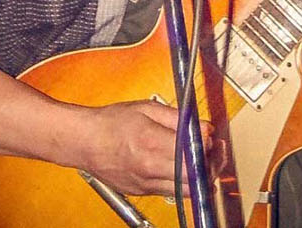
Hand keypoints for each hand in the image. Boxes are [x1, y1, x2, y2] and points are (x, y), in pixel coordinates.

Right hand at [78, 98, 214, 198]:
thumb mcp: (147, 109)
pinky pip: (171, 191)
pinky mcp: (143, 193)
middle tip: (215, 151)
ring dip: (199, 176)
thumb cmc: (111, 123)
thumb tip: (203, 127)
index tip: (212, 138)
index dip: (208, 148)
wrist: (85, 142)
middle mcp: (150, 169)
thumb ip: (178, 118)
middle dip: (210, 164)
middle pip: (193, 177)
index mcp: (151, 143)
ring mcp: (146, 185)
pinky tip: (183, 167)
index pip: (193, 154)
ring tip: (203, 159)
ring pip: (186, 190)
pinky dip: (182, 181)